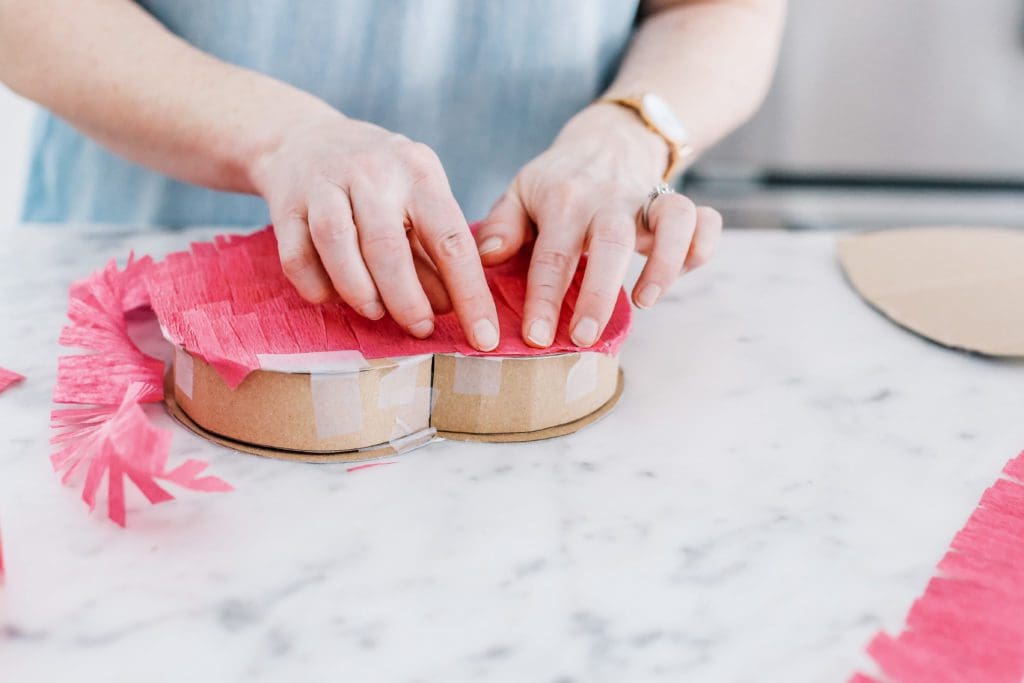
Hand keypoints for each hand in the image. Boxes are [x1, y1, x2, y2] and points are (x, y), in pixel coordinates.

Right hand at [251, 111, 499, 350]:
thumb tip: (450, 308)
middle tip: (420, 329)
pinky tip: (331, 298)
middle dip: (407, 299)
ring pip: (338, 244)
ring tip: (375, 313)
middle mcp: (373, 172)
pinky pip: (296, 254)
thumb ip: (433, 252)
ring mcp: (325, 183)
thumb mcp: (417, 199)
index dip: (470, 293)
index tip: (484, 337)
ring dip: (358, 290)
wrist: (303, 138)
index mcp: (418, 172)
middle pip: (389, 246)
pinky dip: (315, 285)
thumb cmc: (378, 182)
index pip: (452, 239)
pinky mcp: (286, 202)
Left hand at [474, 104, 722, 347]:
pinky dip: (701, 246)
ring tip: (645, 303)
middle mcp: (609, 199)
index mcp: (564, 200)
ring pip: (670, 222)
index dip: (544, 298)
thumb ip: (503, 225)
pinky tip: (682, 273)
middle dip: (598, 294)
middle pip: (611, 242)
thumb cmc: (558, 180)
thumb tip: (486, 257)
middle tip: (584, 338)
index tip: (537, 338)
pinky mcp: (677, 203)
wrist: (608, 137)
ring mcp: (647, 200)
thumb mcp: (521, 191)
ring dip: (663, 264)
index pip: (553, 254)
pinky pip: (703, 220)